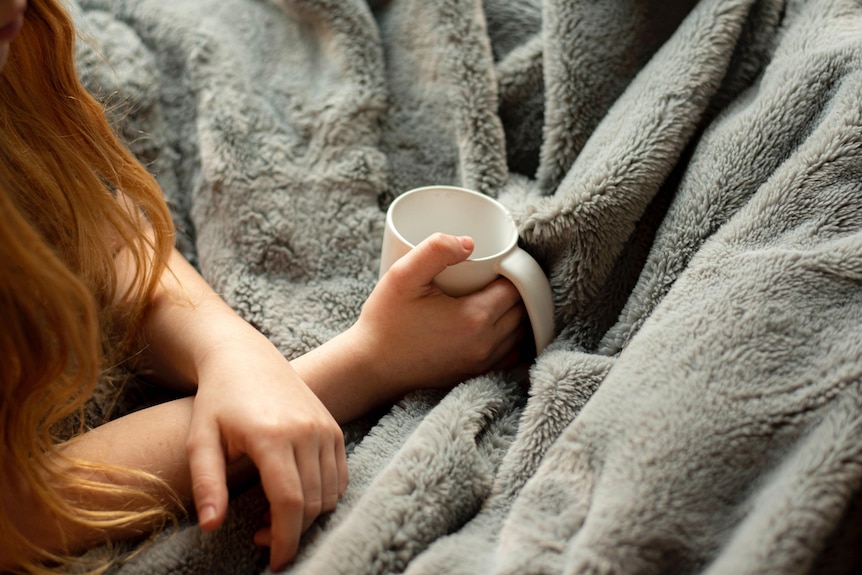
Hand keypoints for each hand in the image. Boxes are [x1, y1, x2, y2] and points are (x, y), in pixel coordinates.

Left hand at [185, 331, 347, 570]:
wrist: (245, 357)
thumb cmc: (217, 400)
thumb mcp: (200, 440)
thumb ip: (207, 484)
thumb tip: (212, 527)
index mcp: (271, 436)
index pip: (289, 502)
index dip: (284, 540)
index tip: (275, 563)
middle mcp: (306, 431)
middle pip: (313, 503)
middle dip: (291, 532)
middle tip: (261, 536)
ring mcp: (325, 427)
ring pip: (330, 493)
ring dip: (308, 516)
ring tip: (274, 514)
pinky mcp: (334, 427)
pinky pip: (340, 476)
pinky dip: (324, 496)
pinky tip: (296, 495)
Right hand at [351, 233, 526, 395]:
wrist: (370, 368)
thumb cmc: (384, 322)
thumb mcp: (402, 276)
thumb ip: (434, 250)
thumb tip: (469, 242)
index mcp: (474, 318)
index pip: (516, 288)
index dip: (513, 270)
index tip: (499, 260)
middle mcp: (485, 345)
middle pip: (522, 310)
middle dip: (517, 289)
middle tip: (498, 273)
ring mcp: (482, 364)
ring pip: (520, 333)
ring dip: (516, 313)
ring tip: (498, 294)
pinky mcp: (475, 375)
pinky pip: (511, 355)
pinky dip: (512, 338)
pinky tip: (498, 324)